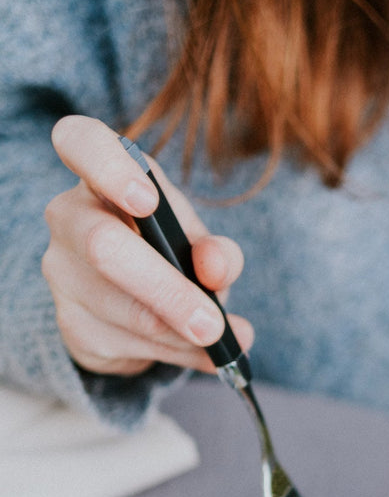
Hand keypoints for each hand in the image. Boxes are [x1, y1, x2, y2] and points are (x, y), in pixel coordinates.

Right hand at [43, 115, 253, 376]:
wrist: (133, 304)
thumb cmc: (168, 250)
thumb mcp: (199, 243)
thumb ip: (218, 252)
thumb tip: (214, 268)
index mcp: (102, 174)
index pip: (80, 143)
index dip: (110, 169)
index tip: (147, 202)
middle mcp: (69, 216)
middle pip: (103, 246)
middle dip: (167, 291)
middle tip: (211, 324)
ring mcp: (62, 272)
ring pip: (122, 309)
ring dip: (179, 333)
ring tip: (217, 340)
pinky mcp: (70, 323)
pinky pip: (126, 346)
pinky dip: (172, 353)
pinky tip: (194, 351)